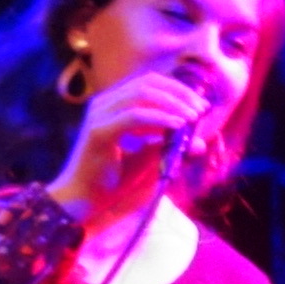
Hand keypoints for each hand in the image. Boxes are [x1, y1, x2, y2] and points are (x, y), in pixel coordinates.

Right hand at [58, 62, 210, 221]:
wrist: (83, 200)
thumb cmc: (113, 180)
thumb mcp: (149, 159)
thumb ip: (171, 147)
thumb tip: (200, 143)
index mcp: (113, 105)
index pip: (148, 83)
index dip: (177, 89)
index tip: (201, 105)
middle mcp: (104, 104)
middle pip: (147, 83)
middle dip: (179, 93)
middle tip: (201, 109)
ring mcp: (99, 115)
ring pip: (141, 94)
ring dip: (172, 103)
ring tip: (193, 118)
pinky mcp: (99, 131)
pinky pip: (134, 116)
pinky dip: (159, 119)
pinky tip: (177, 126)